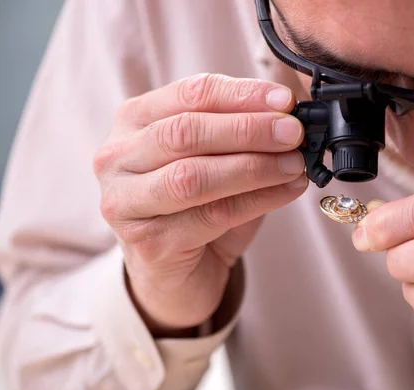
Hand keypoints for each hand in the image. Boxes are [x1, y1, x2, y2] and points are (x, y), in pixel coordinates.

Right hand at [93, 74, 306, 335]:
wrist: (177, 272)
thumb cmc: (197, 205)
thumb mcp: (216, 156)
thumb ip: (242, 130)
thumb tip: (289, 112)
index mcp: (134, 120)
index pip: (189, 94)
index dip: (241, 93)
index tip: (284, 99)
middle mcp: (118, 157)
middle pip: (186, 132)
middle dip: (249, 129)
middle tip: (293, 132)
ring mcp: (125, 202)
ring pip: (194, 176)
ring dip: (254, 166)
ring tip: (295, 163)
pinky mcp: (147, 242)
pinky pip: (211, 216)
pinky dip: (258, 200)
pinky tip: (288, 191)